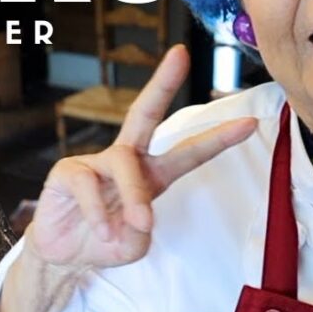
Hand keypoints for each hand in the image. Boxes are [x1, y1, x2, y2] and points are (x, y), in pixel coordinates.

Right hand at [28, 45, 257, 271]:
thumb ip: (139, 232)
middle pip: (145, 113)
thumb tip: (135, 216)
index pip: (188, 153)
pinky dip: (98, 212)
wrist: (62, 256)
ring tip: (138, 223)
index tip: (250, 123)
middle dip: (162, 83)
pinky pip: (89, 184)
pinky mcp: (68, 171)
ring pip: (123, 162)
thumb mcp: (133, 244)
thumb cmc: (102, 242)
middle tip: (180, 55)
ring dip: (133, 194)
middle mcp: (127, 160)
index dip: (218, 138)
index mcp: (152, 175)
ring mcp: (96, 162)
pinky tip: (100, 230)